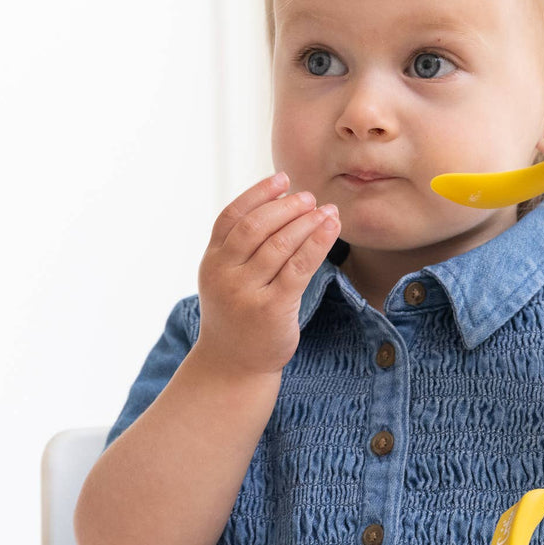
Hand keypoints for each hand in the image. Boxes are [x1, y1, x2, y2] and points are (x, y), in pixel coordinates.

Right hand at [193, 172, 340, 377]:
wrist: (232, 366)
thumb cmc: (236, 315)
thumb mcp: (226, 278)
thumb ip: (240, 247)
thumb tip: (278, 202)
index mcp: (211, 261)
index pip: (232, 217)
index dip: (258, 193)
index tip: (283, 178)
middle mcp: (224, 274)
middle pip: (256, 227)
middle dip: (286, 206)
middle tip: (309, 196)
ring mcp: (246, 292)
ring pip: (280, 244)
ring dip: (307, 221)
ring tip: (327, 211)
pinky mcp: (272, 309)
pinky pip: (299, 267)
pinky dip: (317, 243)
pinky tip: (331, 228)